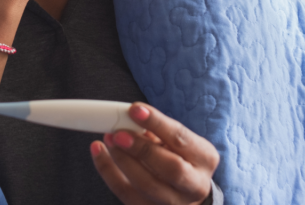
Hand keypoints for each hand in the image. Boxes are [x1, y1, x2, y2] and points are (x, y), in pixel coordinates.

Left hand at [90, 103, 219, 204]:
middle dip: (141, 149)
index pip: (181, 139)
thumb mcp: (178, 141)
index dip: (156, 123)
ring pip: (146, 185)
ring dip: (122, 160)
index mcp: (204, 158)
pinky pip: (126, 194)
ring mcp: (175, 203)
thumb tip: (130, 117)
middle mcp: (195, 185)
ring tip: (108, 139)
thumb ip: (157, 130)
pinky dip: (108, 172)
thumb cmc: (180, 157)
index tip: (135, 109)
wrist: (186, 191)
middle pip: (170, 168)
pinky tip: (99, 153)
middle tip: (118, 133)